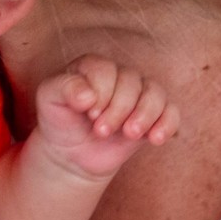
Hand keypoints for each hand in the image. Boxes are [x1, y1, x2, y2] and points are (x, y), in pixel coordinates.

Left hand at [34, 55, 180, 179]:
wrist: (71, 153)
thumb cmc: (59, 121)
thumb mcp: (48, 101)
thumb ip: (63, 89)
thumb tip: (88, 95)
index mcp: (92, 66)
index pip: (106, 70)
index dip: (101, 93)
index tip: (89, 114)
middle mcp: (119, 75)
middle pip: (131, 82)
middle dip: (118, 109)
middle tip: (101, 131)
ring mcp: (138, 95)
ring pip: (155, 93)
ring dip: (144, 115)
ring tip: (129, 134)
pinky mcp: (153, 116)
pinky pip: (172, 112)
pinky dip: (167, 124)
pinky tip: (155, 139)